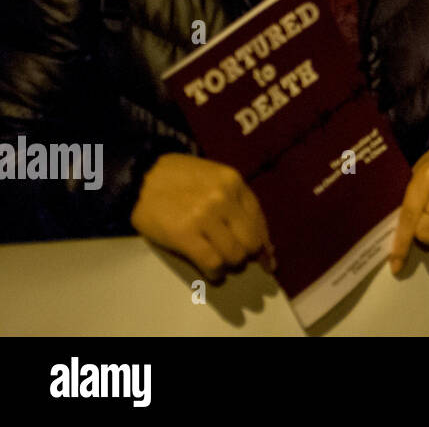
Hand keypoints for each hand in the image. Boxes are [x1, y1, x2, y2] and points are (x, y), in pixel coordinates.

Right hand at [130, 153, 273, 281]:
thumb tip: (260, 239)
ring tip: (222, 263)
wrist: (140, 177)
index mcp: (234, 183)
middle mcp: (224, 199)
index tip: (267, 257)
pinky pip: (212, 262)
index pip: (259, 220)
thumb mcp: (215, 178)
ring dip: (230, 264)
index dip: (264, 242)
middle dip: (248, 255)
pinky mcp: (184, 234)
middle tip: (238, 259)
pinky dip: (216, 272)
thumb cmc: (179, 179)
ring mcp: (204, 217)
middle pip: (251, 241)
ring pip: (234, 255)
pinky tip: (213, 272)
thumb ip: (236, 202)